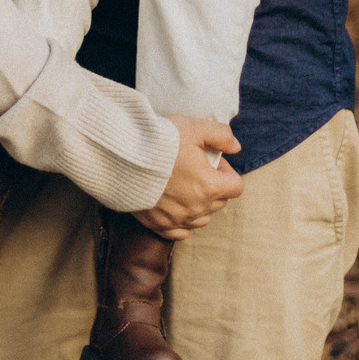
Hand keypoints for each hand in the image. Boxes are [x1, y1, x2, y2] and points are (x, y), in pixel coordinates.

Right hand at [137, 115, 242, 237]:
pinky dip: (181, 221)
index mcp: (210, 186)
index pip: (236, 187)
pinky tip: (173, 205)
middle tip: (194, 169)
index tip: (210, 161)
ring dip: (198, 205)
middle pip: (219, 203)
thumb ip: (222, 136)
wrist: (122, 157)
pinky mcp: (159, 225)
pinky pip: (180, 232)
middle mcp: (196, 208)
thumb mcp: (195, 127)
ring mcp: (177, 220)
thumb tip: (236, 148)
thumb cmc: (159, 141)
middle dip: (213, 187)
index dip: (226, 172)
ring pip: (202, 219)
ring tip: (182, 185)